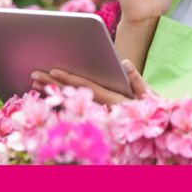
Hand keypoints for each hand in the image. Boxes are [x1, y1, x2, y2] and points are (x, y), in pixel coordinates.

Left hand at [30, 59, 154, 105]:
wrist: (157, 129)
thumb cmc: (155, 110)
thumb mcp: (148, 94)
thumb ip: (136, 79)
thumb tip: (125, 62)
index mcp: (112, 99)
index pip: (86, 86)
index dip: (69, 78)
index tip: (53, 71)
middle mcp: (101, 106)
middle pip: (73, 92)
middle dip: (53, 83)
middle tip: (34, 75)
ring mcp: (97, 110)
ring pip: (71, 98)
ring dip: (53, 90)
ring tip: (35, 82)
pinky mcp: (97, 112)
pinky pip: (75, 104)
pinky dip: (61, 97)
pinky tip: (49, 91)